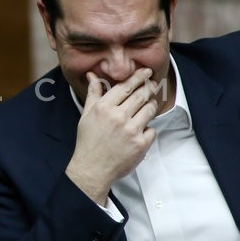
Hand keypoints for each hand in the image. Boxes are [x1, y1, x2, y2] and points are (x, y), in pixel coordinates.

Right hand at [66, 68, 158, 203]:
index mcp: (104, 108)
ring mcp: (131, 131)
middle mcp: (119, 117)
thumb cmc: (88, 142)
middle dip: (149, 87)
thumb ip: (93, 94)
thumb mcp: (86, 115)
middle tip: (153, 84)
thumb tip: (92, 76)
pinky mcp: (141, 144)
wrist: (92, 168)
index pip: (125, 86)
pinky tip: (141, 130)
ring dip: (151, 105)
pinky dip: (148, 129)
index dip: (138, 77)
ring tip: (148, 105)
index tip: (145, 72)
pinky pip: (152, 129)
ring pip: (149, 109)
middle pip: (140, 95)